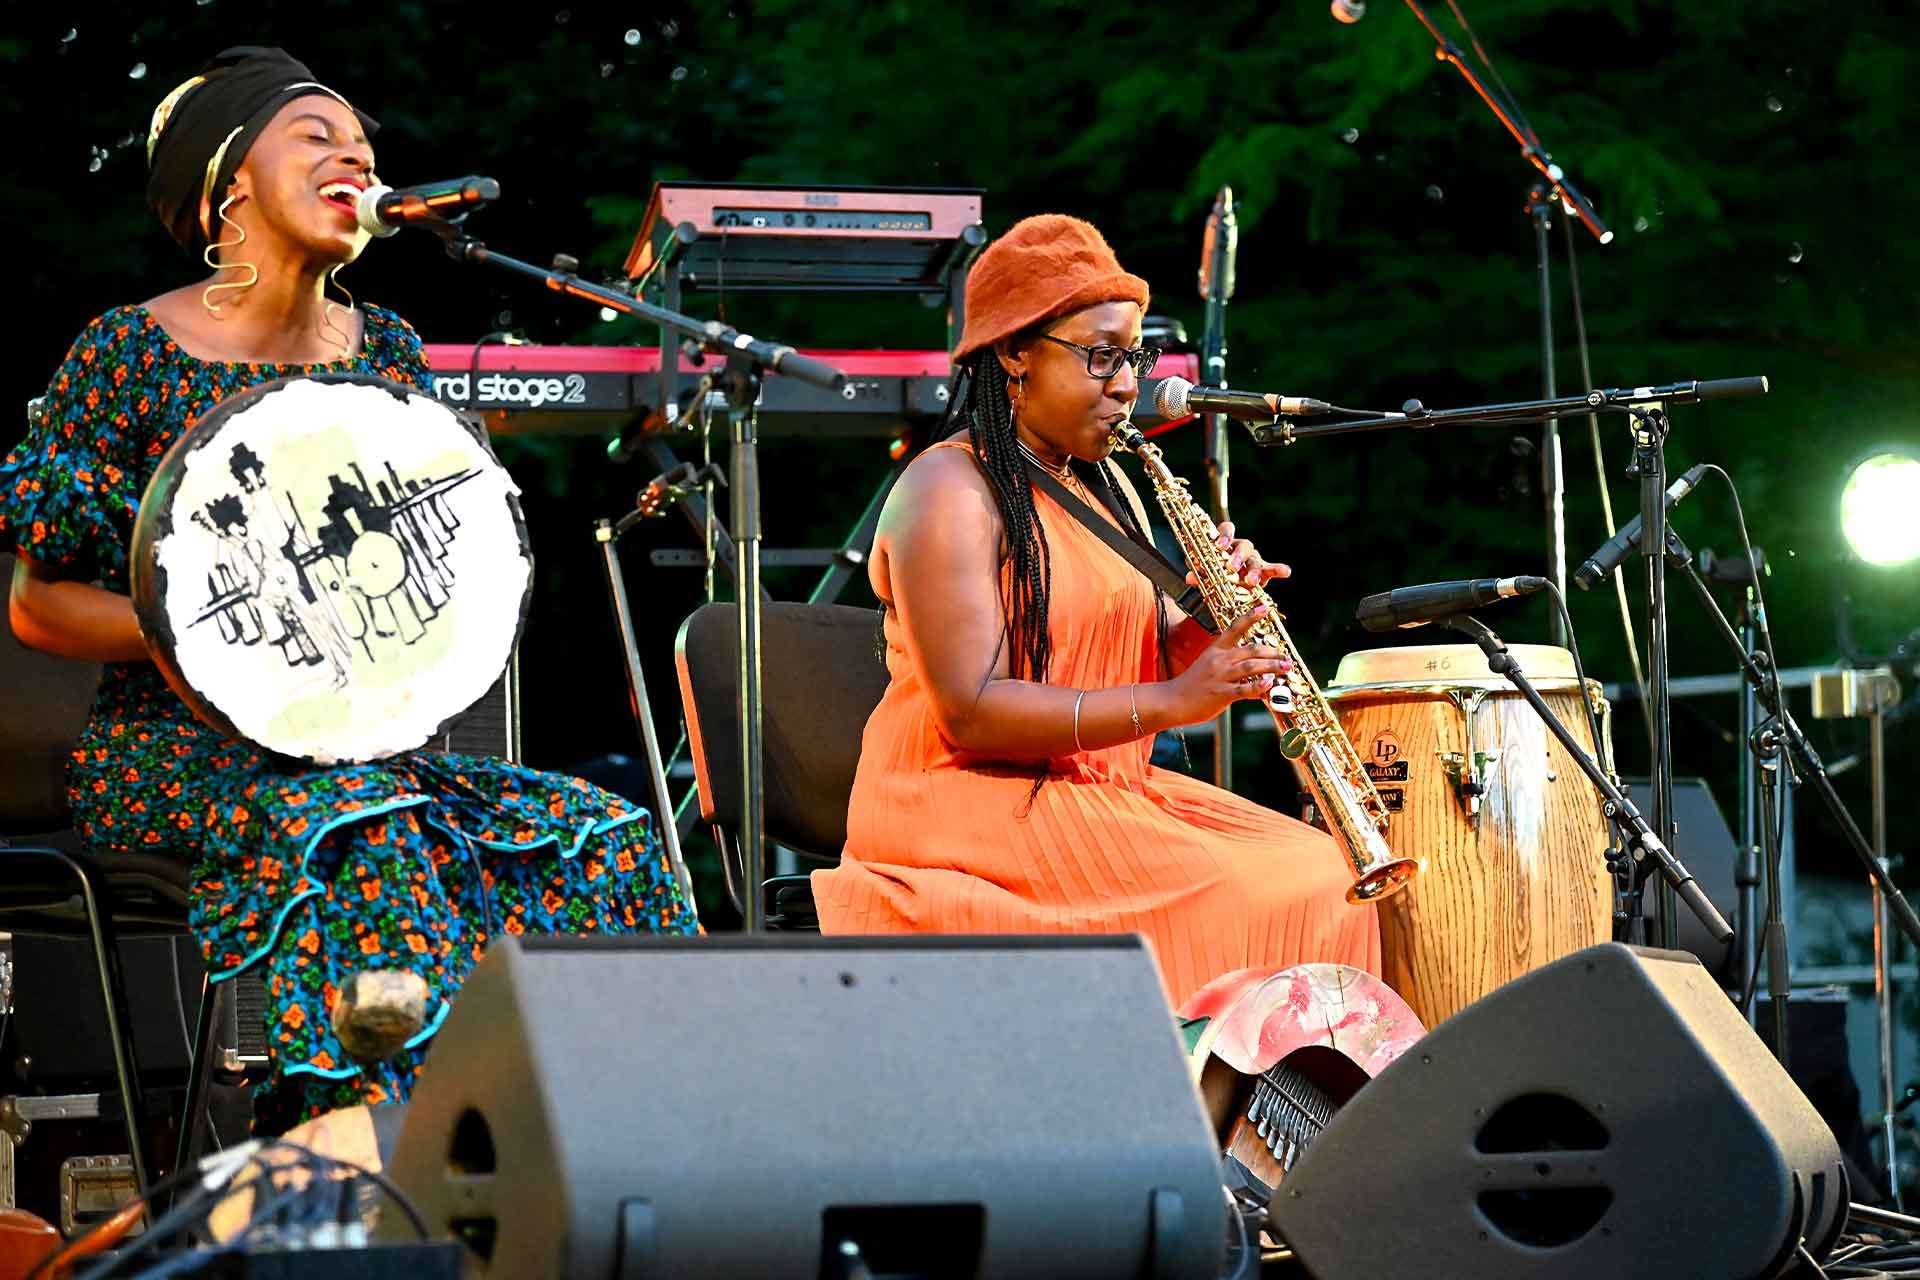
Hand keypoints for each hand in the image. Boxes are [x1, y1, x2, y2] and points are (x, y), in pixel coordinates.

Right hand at [1157, 604, 1292, 725]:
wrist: (1172, 700)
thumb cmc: (1192, 685)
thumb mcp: (1209, 668)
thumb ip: (1232, 667)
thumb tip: (1256, 673)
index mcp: (1216, 650)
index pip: (1235, 628)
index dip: (1251, 616)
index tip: (1265, 607)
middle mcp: (1219, 660)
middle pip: (1251, 650)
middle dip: (1273, 652)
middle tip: (1286, 657)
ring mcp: (1220, 677)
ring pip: (1251, 667)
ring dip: (1272, 667)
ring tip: (1286, 667)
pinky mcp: (1221, 694)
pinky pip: (1243, 689)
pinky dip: (1258, 686)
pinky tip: (1269, 684)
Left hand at [1183, 521, 1291, 592]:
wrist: (1226, 587)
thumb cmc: (1214, 574)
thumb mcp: (1204, 573)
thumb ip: (1199, 574)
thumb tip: (1191, 577)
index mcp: (1225, 543)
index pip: (1226, 529)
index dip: (1224, 536)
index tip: (1219, 546)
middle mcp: (1240, 548)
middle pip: (1243, 545)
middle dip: (1237, 556)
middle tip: (1232, 568)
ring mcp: (1253, 559)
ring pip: (1255, 559)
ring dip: (1253, 570)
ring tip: (1251, 581)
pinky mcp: (1263, 572)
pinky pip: (1271, 569)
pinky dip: (1279, 569)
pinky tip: (1286, 571)